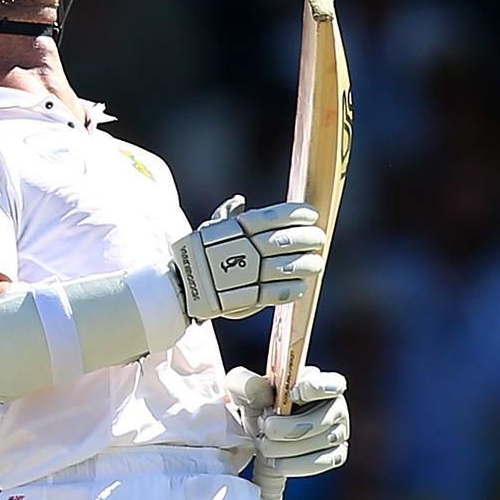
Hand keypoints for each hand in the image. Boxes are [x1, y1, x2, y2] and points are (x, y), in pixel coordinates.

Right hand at [170, 195, 325, 319]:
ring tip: (317, 262)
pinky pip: (274, 293)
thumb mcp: (208, 231)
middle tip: (319, 238)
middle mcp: (242, 250)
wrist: (179, 287)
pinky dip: (291, 289)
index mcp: (235, 229)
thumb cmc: (196, 255)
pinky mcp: (244, 299)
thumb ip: (226, 216)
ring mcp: (244, 275)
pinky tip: (301, 286)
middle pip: (283, 241)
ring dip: (305, 265)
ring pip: (283, 267)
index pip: (272, 217)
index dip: (295, 214)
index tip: (312, 214)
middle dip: (307, 238)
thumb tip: (238, 200)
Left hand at [225, 365, 349, 476]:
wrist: (259, 435)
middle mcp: (336, 407)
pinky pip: (322, 463)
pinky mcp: (335, 456)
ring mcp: (339, 432)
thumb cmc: (257, 405)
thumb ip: (249, 386)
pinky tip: (276, 462)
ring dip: (288, 447)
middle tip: (265, 428)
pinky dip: (296, 464)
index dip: (318, 388)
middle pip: (323, 419)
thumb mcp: (245, 391)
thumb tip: (261, 389)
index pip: (333, 383)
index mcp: (319, 383)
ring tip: (265, 445)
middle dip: (289, 427)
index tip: (293, 394)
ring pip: (322, 442)